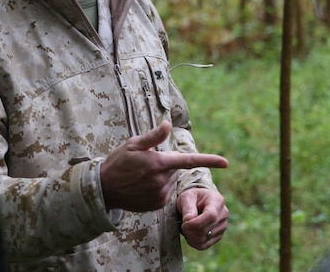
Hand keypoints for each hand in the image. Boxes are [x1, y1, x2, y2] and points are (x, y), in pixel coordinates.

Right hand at [100, 121, 228, 211]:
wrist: (104, 189)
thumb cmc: (118, 162)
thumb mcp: (133, 144)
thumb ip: (153, 136)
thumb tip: (167, 124)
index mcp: (158, 163)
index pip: (188, 161)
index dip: (209, 160)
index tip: (225, 162)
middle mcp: (161, 181)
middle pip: (176, 168)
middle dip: (166, 164)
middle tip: (146, 163)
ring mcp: (160, 195)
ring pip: (171, 180)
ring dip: (162, 176)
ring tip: (141, 175)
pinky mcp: (157, 204)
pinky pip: (166, 191)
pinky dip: (159, 187)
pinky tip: (142, 186)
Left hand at [179, 187, 228, 249]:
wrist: (199, 202)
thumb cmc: (192, 198)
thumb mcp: (187, 197)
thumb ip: (187, 208)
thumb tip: (188, 221)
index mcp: (217, 201)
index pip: (211, 216)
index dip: (195, 223)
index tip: (184, 224)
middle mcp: (223, 215)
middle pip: (205, 230)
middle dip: (189, 230)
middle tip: (183, 224)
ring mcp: (222, 227)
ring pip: (203, 240)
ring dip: (190, 236)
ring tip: (187, 227)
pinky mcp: (218, 236)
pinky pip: (203, 246)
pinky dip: (193, 242)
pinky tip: (190, 234)